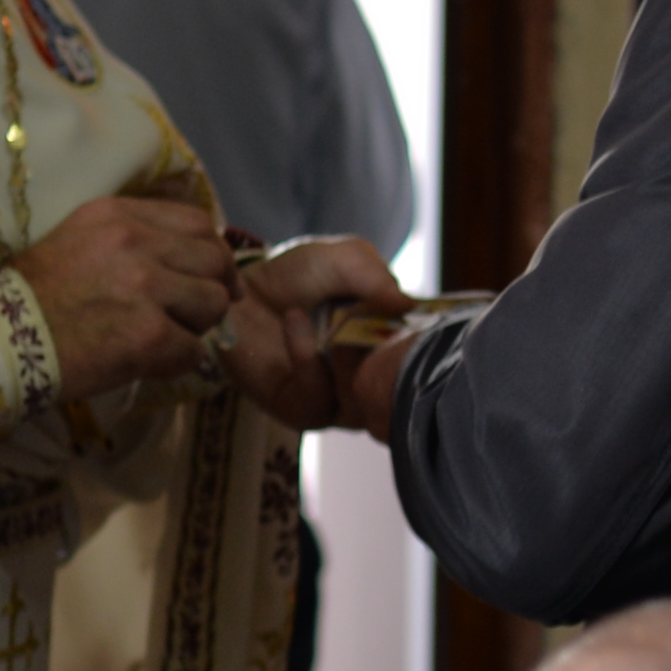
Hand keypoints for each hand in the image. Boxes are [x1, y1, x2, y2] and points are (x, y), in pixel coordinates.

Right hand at [12, 193, 238, 408]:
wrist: (1, 340)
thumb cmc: (37, 294)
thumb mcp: (82, 239)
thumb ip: (134, 238)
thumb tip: (191, 256)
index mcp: (119, 215)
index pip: (198, 223)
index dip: (214, 253)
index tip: (214, 275)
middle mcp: (136, 242)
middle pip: (215, 262)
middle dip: (215, 290)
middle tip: (198, 315)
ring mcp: (146, 287)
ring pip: (213, 305)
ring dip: (197, 327)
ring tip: (165, 337)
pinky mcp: (150, 334)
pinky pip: (194, 350)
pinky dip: (179, 361)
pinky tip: (151, 362)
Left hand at [225, 235, 416, 437]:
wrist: (241, 287)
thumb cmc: (298, 275)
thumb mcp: (344, 260)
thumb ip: (376, 276)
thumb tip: (406, 305)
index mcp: (394, 348)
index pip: (428, 365)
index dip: (428, 347)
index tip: (416, 318)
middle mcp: (372, 382)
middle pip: (402, 395)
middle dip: (394, 361)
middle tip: (379, 323)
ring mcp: (338, 401)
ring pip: (364, 406)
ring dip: (349, 358)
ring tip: (332, 314)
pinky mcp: (300, 410)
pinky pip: (316, 404)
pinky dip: (308, 361)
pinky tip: (294, 321)